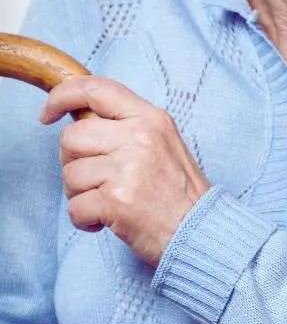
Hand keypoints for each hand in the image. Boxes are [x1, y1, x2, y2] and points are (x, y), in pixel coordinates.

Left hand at [40, 76, 210, 265]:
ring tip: (110, 204)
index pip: (96, 89)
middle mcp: (139, 138)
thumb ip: (129, 128)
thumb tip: (82, 122)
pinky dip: (84, 220)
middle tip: (97, 182)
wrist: (201, 233)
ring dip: (81, 195)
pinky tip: (107, 222)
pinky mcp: (116, 201)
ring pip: (69, 175)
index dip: (63, 96)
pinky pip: (74, 207)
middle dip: (74, 163)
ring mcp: (127, 169)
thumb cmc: (181, 195)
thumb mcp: (165, 145)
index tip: (48, 113)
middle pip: (72, 138)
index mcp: (151, 119)